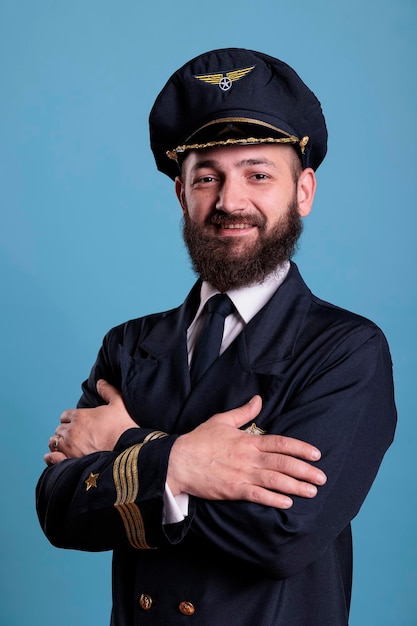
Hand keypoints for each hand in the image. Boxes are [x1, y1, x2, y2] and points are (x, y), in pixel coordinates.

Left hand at [44, 380, 137, 465]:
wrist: (128, 451)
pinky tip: (59, 458)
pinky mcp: (69, 462)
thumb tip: (100, 381)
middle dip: (66, 431)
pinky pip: (52, 458)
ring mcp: (68, 447)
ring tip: (68, 447)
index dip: (71, 419)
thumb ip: (108, 391)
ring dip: (59, 443)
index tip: (78, 424)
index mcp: (80, 416)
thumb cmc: (125, 427)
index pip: (65, 415)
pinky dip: (52, 458)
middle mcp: (71, 431)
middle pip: (59, 429)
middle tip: (76, 437)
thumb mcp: (119, 404)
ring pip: (53, 442)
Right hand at [167, 395, 326, 508]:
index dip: (300, 448)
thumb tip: (259, 400)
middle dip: (304, 470)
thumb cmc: (199, 440)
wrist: (177, 460)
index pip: (280, 442)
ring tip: (312, 492)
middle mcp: (248, 457)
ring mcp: (241, 474)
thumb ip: (243, 412)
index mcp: (248, 440)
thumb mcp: (221, 420)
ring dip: (295, 486)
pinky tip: (287, 503)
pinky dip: (272, 499)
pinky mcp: (232, 490)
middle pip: (282, 462)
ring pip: (274, 480)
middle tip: (322, 478)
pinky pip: (256, 495)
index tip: (316, 454)